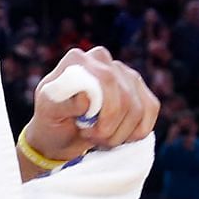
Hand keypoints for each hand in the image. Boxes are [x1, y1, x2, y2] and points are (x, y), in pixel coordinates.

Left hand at [23, 47, 160, 164]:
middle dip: (110, 128)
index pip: (107, 80)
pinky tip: (118, 136)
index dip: (104, 112)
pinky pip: (150, 110)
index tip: (86, 130)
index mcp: (78, 59)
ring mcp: (124, 72)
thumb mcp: (47, 114)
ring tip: (100, 139)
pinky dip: (136, 132)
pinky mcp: (139, 90)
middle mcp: (103, 59)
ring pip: (139, 109)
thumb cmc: (51, 121)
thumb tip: (84, 100)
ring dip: (120, 134)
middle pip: (125, 97)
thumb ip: (61, 105)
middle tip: (91, 138)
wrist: (61, 132)